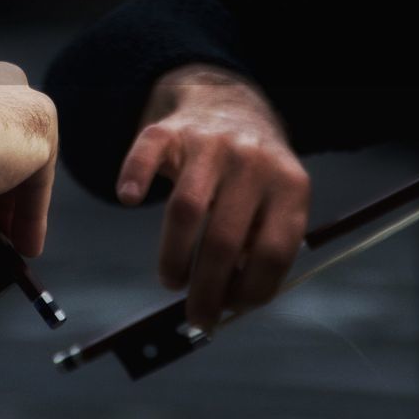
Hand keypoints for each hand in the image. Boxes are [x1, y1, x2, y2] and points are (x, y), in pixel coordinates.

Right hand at [119, 65, 310, 331]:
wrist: (228, 103)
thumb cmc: (252, 174)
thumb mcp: (278, 201)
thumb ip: (264, 245)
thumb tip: (233, 302)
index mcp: (290, 186)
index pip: (274, 251)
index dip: (253, 289)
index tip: (232, 308)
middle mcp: (253, 161)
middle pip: (226, 238)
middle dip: (208, 289)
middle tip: (197, 315)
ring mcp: (210, 143)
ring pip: (187, 208)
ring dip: (175, 256)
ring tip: (171, 280)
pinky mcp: (170, 131)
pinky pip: (147, 154)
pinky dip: (134, 176)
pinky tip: (128, 199)